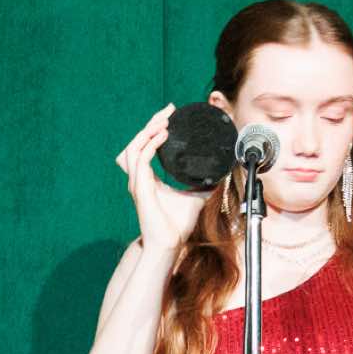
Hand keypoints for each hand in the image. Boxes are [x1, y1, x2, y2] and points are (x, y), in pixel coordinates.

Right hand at [116, 102, 212, 251]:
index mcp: (147, 178)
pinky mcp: (140, 187)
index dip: (154, 128)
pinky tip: (163, 135)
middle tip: (168, 110)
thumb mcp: (195, 198)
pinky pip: (140, 158)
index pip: (145, 146)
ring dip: (148, 130)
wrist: (169, 243)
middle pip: (137, 141)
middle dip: (152, 122)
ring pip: (134, 146)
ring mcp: (137, 182)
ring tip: (164, 120)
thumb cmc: (177, 225)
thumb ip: (203, 185)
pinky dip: (150, 144)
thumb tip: (218, 175)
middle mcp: (139, 177)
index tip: (170, 116)